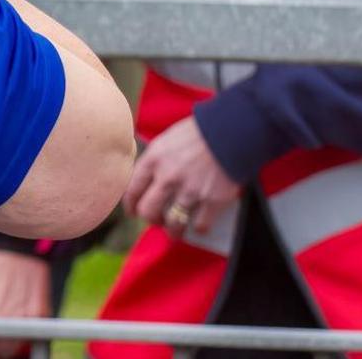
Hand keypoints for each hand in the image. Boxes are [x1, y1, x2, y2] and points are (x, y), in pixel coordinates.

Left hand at [125, 116, 239, 238]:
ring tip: (175, 230)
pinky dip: (198, 228)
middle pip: (148, 210)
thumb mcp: (166, 140)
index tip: (132, 211)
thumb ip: (155, 160)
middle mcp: (168, 177)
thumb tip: (147, 179)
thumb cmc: (198, 132)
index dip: (130, 205)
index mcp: (153, 159)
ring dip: (173, 230)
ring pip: (173, 223)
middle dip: (150, 219)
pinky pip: (200, 225)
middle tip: (156, 220)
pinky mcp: (212, 200)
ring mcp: (190, 190)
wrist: (231, 131)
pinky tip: (198, 226)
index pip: (132, 189)